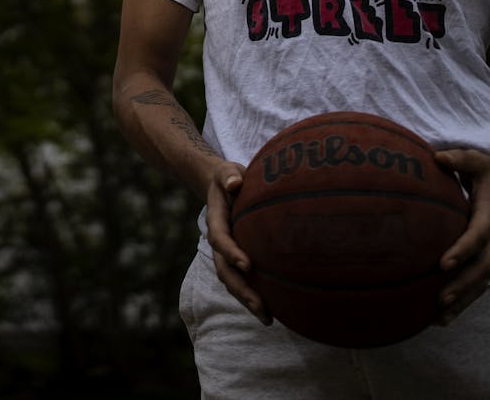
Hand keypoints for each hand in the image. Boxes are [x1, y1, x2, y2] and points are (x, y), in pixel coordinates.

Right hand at [203, 161, 271, 324]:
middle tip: (261, 307)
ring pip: (232, 280)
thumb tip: (234, 183)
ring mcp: (226, 253)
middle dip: (241, 290)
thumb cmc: (229, 177)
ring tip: (268, 318)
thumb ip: (229, 176)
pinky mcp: (236, 258)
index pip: (221, 239)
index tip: (248, 264)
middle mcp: (218, 241)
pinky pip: (242, 280)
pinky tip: (273, 310)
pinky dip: (253, 295)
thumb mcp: (227, 171)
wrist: (220, 186)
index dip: (231, 252)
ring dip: (247, 300)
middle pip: (225, 270)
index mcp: (216, 221)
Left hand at [432, 147, 489, 323]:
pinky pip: (478, 283)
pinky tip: (442, 317)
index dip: (461, 251)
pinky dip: (463, 301)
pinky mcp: (488, 256)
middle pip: (481, 268)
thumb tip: (436, 157)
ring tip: (438, 319)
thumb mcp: (477, 160)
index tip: (442, 264)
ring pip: (481, 282)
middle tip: (438, 300)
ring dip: (462, 301)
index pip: (476, 236)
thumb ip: (459, 158)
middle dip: (461, 286)